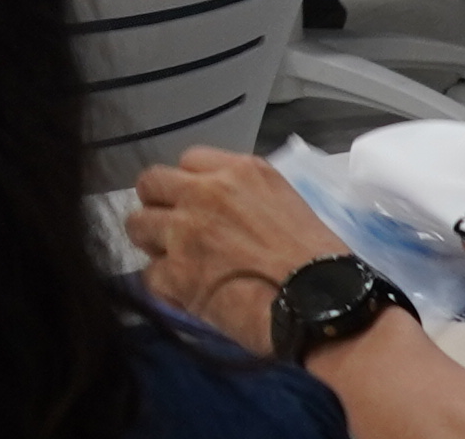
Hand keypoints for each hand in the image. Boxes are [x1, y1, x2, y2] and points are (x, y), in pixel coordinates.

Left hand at [128, 149, 356, 354]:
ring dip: (153, 243)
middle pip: (151, 182)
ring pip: (137, 224)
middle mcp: (205, 192)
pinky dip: (166, 287)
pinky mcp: (176, 272)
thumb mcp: (286, 205)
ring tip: (175, 263)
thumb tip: (221, 215)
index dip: (189, 185)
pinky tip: (188, 296)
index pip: (189, 160)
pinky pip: (149, 275)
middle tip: (174, 230)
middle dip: (158, 205)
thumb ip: (245, 199)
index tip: (197, 205)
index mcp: (239, 171)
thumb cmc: (321, 262)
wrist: (326, 305)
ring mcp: (185, 231)